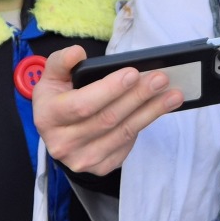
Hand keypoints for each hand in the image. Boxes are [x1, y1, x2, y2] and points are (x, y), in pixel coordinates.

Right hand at [33, 45, 183, 174]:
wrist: (58, 133)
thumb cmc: (58, 99)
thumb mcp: (52, 77)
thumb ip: (61, 62)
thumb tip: (77, 53)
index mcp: (48, 117)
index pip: (82, 105)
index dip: (110, 89)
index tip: (133, 73)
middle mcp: (62, 143)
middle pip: (108, 119)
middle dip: (138, 97)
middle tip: (160, 79)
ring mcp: (81, 159)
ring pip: (123, 133)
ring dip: (151, 112)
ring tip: (171, 94)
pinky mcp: (99, 167)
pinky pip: (127, 146)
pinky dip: (144, 126)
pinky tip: (158, 110)